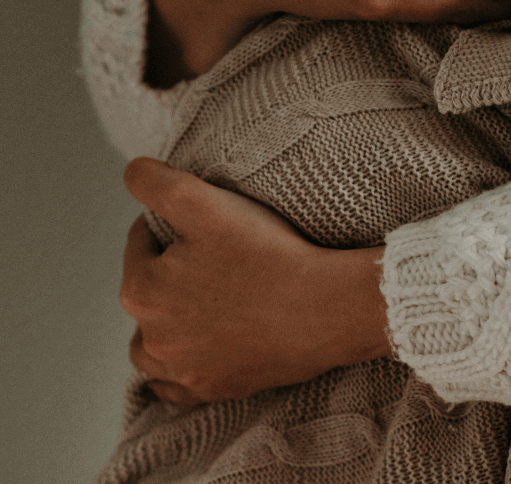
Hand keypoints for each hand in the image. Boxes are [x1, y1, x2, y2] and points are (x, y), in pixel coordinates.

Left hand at [119, 157, 389, 403]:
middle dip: (169, 272)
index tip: (205, 221)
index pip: (141, 242)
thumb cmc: (269, 255)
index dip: (171, 224)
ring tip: (199, 302)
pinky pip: (178, 385)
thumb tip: (132, 173)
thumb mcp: (206, 204)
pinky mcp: (214, 389)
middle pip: (149, 292)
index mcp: (141, 292)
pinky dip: (180, 368)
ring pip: (154, 344)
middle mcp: (153, 338)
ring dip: (166, 323)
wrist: (327, 309)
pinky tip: (196, 350)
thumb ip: (158, 184)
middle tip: (212, 254)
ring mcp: (184, 370)